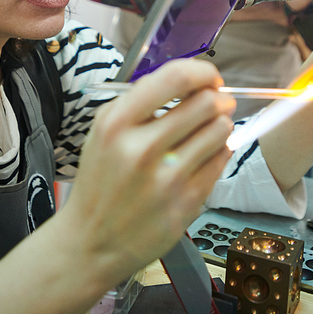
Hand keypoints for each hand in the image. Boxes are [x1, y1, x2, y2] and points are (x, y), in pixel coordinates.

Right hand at [62, 59, 234, 287]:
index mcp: (117, 123)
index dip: (202, 72)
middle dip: (218, 98)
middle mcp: (142, 149)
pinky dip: (219, 151)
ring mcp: (167, 179)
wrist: (91, 241)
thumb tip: (194, 81)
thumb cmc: (101, 180)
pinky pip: (221, 160)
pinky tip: (204, 155)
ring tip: (210, 129)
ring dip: (221, 124)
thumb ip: (143, 101)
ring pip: (220, 130)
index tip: (210, 77)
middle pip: (206, 103)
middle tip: (219, 102)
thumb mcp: (104, 130)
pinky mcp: (186, 203)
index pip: (175, 78)